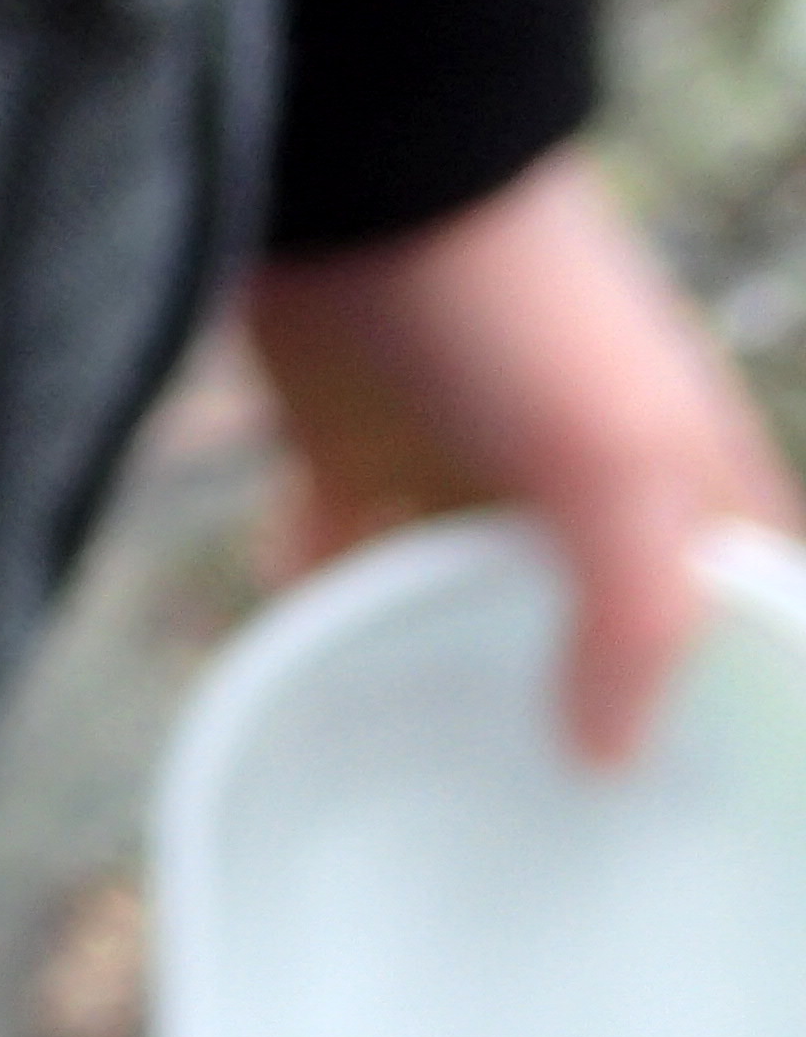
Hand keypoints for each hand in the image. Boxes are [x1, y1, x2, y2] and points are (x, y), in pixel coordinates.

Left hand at [244, 145, 801, 763]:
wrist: (357, 197)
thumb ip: (638, 609)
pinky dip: (316, 622)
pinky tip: (298, 696)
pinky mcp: (350, 459)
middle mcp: (579, 482)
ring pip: (455, 607)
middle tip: (538, 840)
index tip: (688, 808)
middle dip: (572, 715)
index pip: (738, 602)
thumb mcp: (611, 461)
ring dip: (434, 682)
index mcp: (680, 478)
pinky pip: (333, 566)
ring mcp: (460, 470)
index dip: (729, 692)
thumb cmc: (513, 313)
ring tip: (416, 800)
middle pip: (589, 625)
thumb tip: (613, 757)